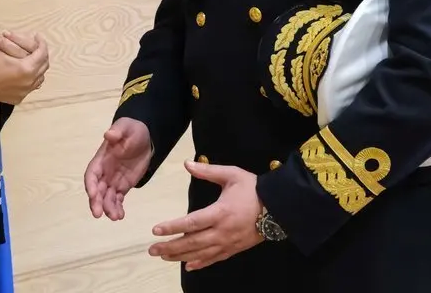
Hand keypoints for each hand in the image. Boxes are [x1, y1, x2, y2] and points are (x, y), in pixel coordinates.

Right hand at [0, 32, 48, 104]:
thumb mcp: (4, 50)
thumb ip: (20, 45)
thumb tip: (30, 38)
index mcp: (27, 68)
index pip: (42, 53)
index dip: (41, 43)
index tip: (38, 37)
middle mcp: (30, 82)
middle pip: (44, 66)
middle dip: (41, 54)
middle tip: (37, 46)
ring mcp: (25, 91)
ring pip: (40, 77)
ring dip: (38, 67)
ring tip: (33, 58)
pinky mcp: (19, 97)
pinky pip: (31, 87)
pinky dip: (31, 78)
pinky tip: (25, 73)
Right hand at [83, 117, 151, 220]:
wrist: (144, 137)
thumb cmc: (132, 130)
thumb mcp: (126, 127)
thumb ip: (117, 132)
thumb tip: (108, 134)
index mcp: (101, 159)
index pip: (92, 174)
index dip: (91, 185)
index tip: (93, 195)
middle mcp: (104, 172)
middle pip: (97, 189)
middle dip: (96, 202)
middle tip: (98, 214)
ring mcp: (113, 180)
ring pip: (107, 197)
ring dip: (108, 208)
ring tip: (116, 217)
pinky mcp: (122, 186)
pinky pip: (117, 199)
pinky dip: (117, 208)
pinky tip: (121, 215)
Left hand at [148, 160, 262, 271]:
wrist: (278, 207)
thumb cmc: (253, 188)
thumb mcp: (231, 174)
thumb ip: (207, 171)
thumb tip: (186, 164)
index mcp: (220, 212)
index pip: (191, 222)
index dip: (172, 227)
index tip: (156, 230)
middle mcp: (222, 231)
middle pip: (192, 242)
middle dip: (170, 246)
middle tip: (152, 249)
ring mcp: (228, 243)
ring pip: (200, 253)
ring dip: (180, 256)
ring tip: (163, 256)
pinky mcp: (234, 249)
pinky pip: (214, 259)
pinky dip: (200, 263)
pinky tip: (188, 266)